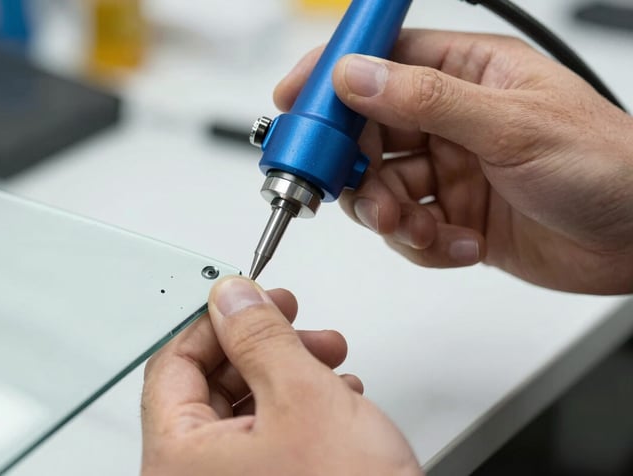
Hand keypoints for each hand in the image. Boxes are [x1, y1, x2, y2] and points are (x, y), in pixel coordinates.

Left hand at [141, 276, 421, 475]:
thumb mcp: (303, 397)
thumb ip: (260, 336)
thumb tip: (232, 297)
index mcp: (178, 459)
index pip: (173, 364)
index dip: (215, 322)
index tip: (249, 298)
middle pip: (210, 387)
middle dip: (263, 348)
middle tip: (297, 324)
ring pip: (245, 410)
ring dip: (289, 374)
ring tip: (330, 360)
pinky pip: (266, 439)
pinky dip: (300, 410)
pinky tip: (336, 398)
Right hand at [275, 29, 632, 294]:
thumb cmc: (607, 165)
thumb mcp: (512, 126)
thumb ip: (427, 101)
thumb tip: (356, 77)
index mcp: (467, 75)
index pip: (382, 60)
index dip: (333, 76)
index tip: (296, 99)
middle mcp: (451, 121)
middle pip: (367, 132)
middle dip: (354, 165)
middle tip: (349, 188)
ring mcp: (450, 171)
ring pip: (380, 187)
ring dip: (387, 212)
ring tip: (414, 226)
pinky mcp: (454, 217)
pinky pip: (408, 229)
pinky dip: (421, 243)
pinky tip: (457, 244)